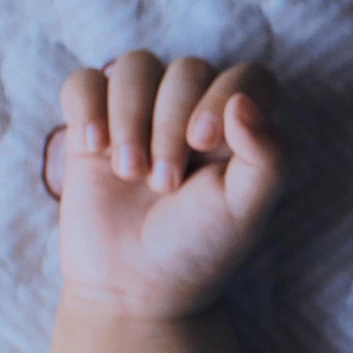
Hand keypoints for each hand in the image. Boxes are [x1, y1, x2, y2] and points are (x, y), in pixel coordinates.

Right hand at [50, 52, 283, 320]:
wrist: (134, 285)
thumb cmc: (200, 246)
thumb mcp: (246, 209)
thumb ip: (268, 156)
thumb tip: (243, 100)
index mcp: (244, 125)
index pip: (248, 76)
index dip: (223, 96)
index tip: (202, 144)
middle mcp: (195, 108)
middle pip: (187, 70)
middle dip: (170, 124)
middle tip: (164, 185)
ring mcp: (142, 112)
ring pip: (135, 66)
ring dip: (129, 117)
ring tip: (129, 173)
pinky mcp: (94, 123)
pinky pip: (85, 82)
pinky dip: (88, 107)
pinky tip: (94, 149)